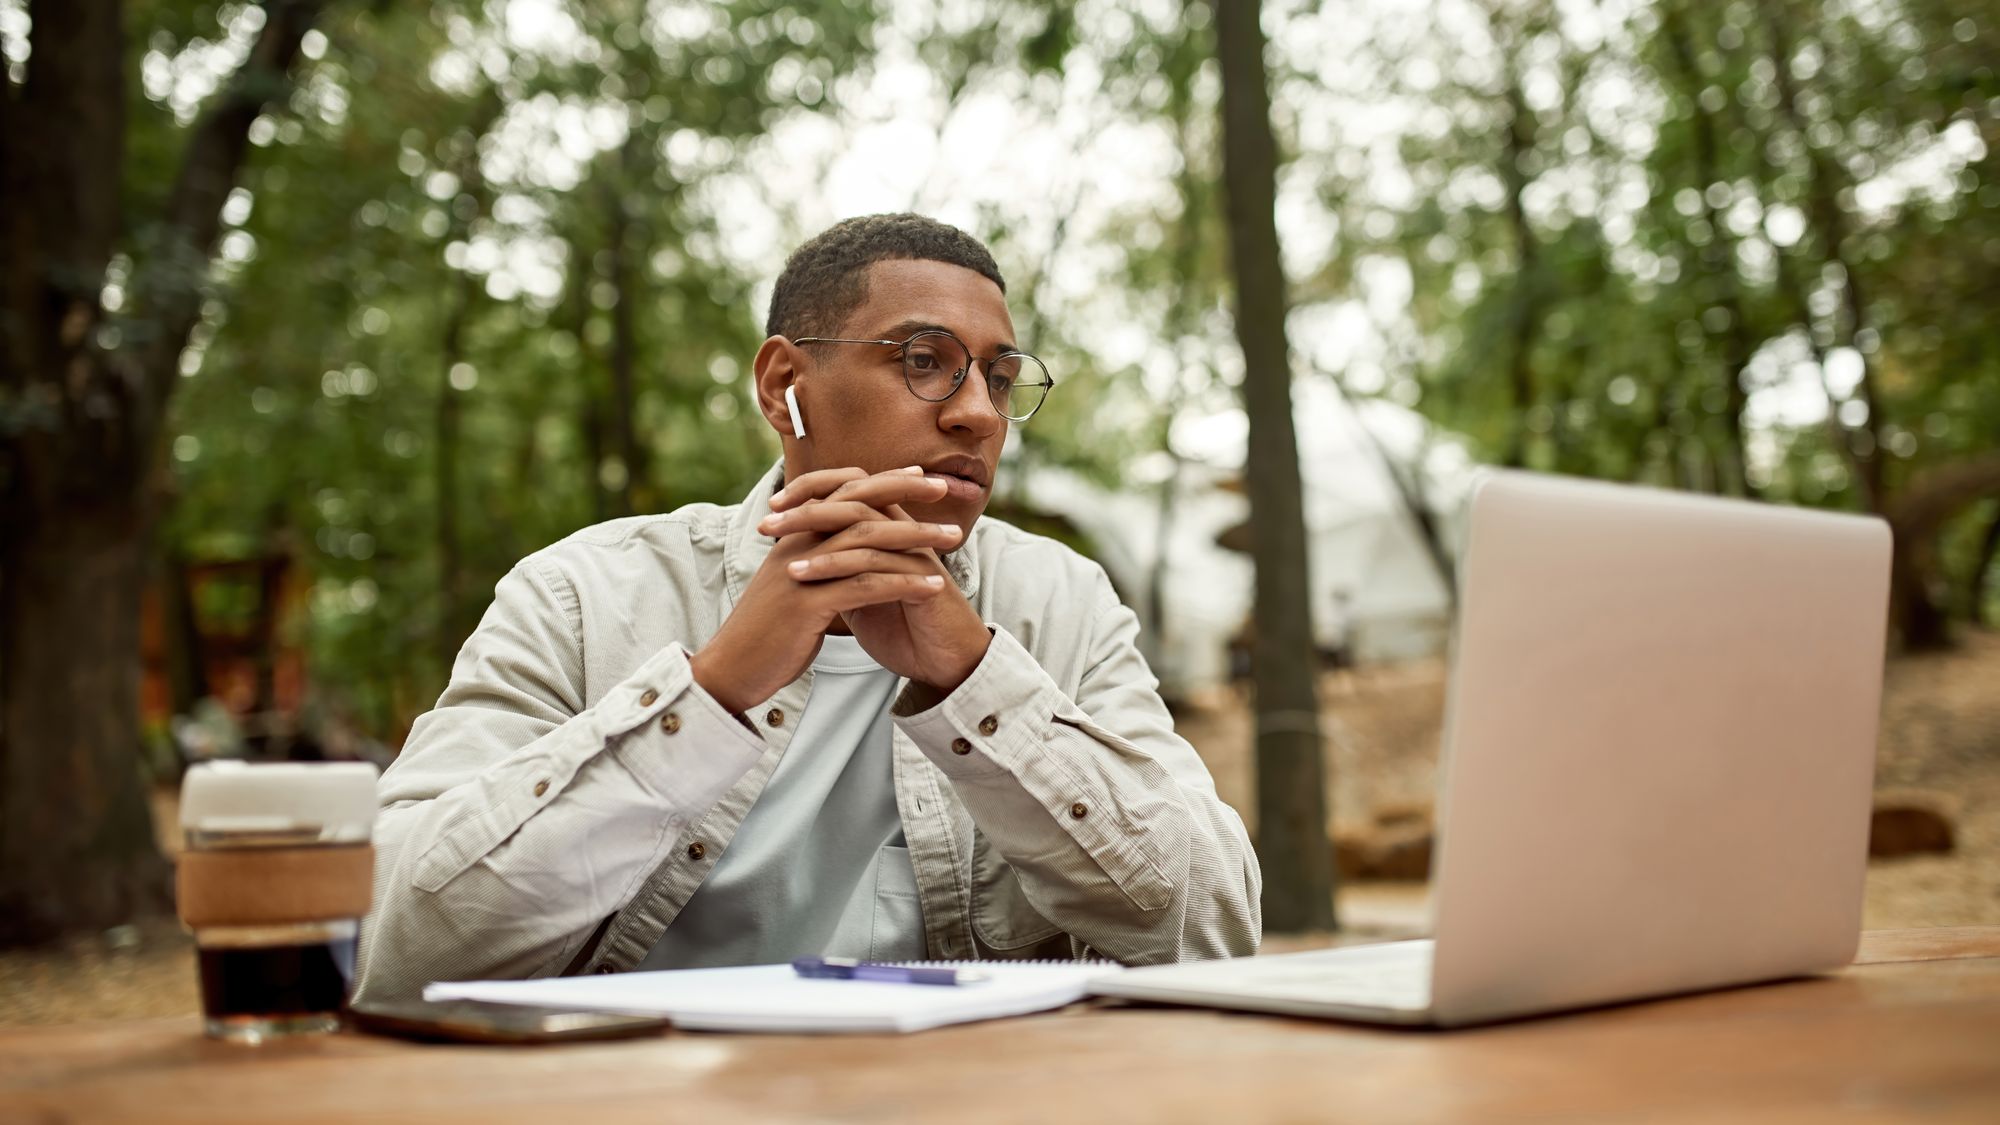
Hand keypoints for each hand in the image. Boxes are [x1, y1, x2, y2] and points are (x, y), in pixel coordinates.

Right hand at [689, 469, 963, 715]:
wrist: (732, 668)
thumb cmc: (768, 630)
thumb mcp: (792, 584)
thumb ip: (816, 560)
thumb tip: (847, 546)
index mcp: (794, 536)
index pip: (840, 491)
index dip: (880, 479)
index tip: (917, 474)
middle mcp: (796, 545)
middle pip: (857, 505)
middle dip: (904, 492)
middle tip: (945, 488)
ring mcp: (801, 573)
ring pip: (867, 543)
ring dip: (916, 539)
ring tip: (954, 539)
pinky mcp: (808, 605)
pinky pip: (865, 587)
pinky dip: (904, 583)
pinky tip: (934, 586)